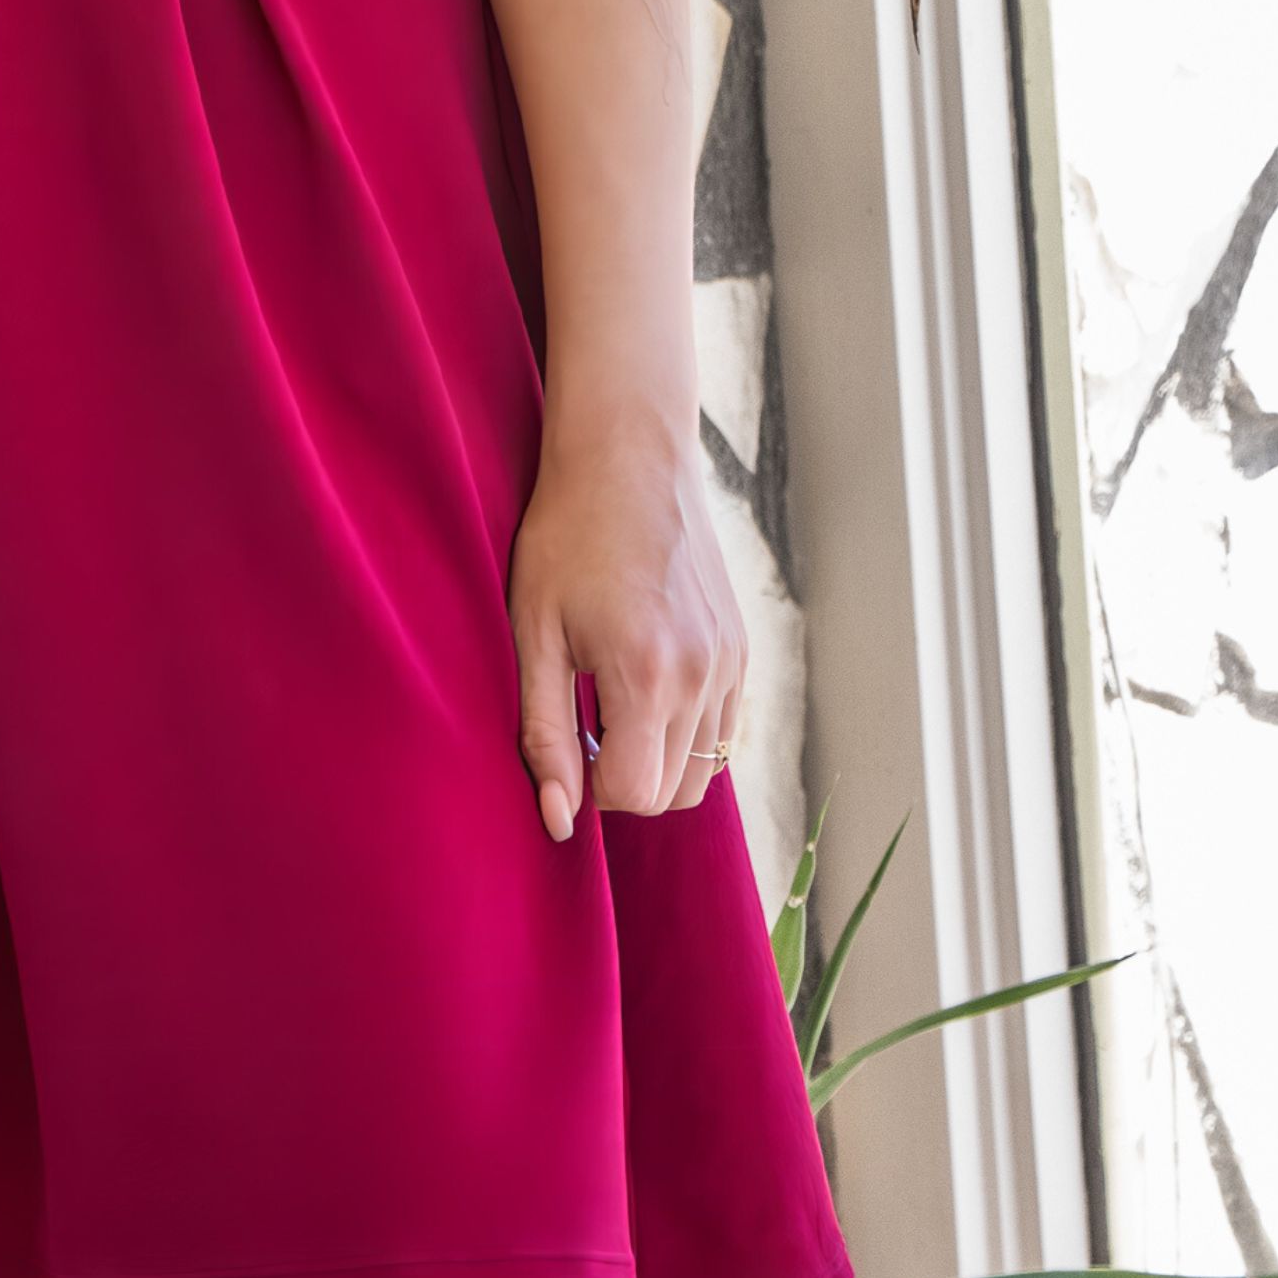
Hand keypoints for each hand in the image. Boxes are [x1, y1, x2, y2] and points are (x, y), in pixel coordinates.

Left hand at [507, 406, 745, 842]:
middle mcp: (703, 677)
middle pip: (673, 792)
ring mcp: (731, 661)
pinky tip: (645, 682)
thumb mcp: (534, 632)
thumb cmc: (566, 536)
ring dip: (658, 759)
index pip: (634, 794)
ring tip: (612, 700)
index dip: (589, 784)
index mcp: (648, 677)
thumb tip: (559, 821)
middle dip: (624, 778)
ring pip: (707, 768)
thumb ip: (544, 733)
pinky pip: (724, 727)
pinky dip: (687, 730)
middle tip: (584, 721)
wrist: (628, 456)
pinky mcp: (743, 646)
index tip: (566, 737)